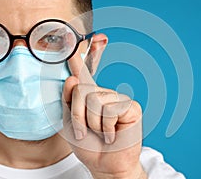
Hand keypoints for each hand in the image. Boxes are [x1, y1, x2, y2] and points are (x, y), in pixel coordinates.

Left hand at [60, 34, 146, 178]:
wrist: (104, 164)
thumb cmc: (89, 145)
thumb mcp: (70, 123)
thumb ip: (69, 100)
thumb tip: (73, 77)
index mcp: (89, 97)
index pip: (86, 72)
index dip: (85, 54)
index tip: (84, 36)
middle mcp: (103, 94)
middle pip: (81, 89)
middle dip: (78, 116)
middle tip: (85, 132)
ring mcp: (118, 99)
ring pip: (93, 101)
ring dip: (92, 124)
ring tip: (100, 134)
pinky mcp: (131, 107)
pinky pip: (109, 110)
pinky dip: (106, 128)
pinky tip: (112, 135)